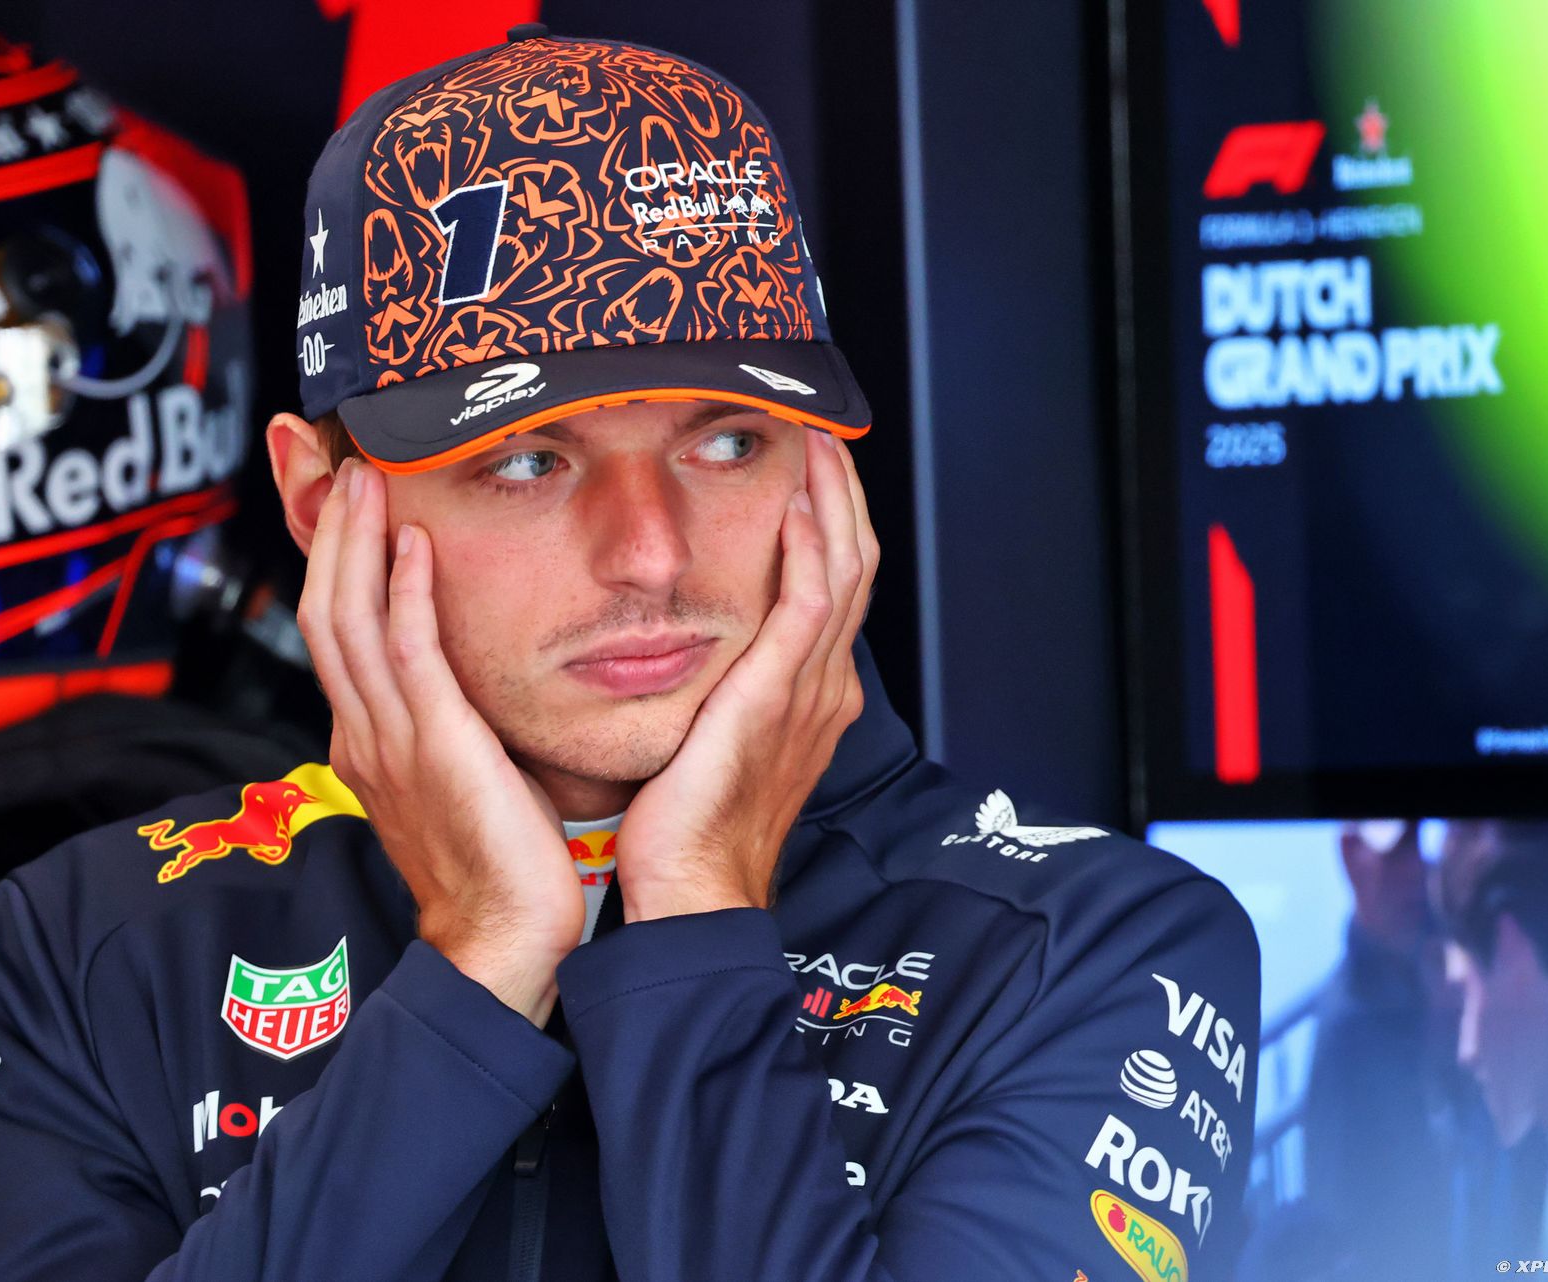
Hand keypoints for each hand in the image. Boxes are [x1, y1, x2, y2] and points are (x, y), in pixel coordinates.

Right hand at [297, 458, 584, 1023]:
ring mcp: (389, 741)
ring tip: (367, 480)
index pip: (339, 633)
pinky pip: (406, 656)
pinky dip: (401, 594)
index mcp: (370, 741)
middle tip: (345, 466)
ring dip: (355, 543)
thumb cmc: (501, 864)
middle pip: (326, 612)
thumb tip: (471, 682)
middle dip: (332, 535)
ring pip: (349, 621)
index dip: (339, 564)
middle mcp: (365, 734)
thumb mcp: (464, 777)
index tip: (353, 508)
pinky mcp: (433, 747)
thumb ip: (453, 724)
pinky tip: (411, 545)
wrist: (503, 941)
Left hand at [616, 429, 878, 921]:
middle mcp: (824, 686)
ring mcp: (810, 691)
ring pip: (846, 571)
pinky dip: (813, 549)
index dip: (833, 522)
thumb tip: (689, 651)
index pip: (839, 586)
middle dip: (844, 494)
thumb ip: (720, 689)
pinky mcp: (777, 697)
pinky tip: (798, 505)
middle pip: (858, 565)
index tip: (810, 470)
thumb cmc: (689, 827)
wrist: (695, 890)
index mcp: (812, 696)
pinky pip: (811, 605)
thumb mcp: (713, 742)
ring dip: (834, 500)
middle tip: (824, 433)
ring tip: (818, 443)